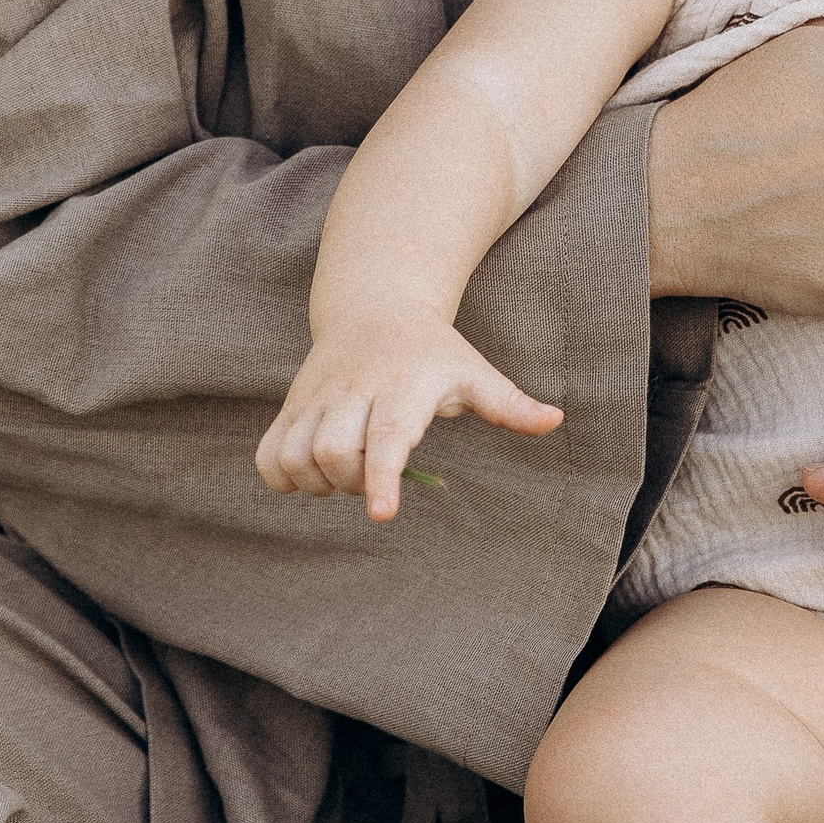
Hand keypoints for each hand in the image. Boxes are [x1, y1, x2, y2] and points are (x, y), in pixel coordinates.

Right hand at [254, 308, 560, 518]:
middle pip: (334, 452)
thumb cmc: (433, 351)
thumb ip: (509, 404)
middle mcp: (353, 390)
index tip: (382, 515)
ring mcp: (316, 398)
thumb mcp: (473, 371)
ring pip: (296, 456)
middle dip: (352, 481)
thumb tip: (555, 421)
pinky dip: (282, 477)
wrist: (375, 307)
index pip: (386, 435)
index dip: (380, 477)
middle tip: (375, 477)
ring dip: (317, 483)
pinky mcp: (291, 406)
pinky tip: (312, 474)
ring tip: (346, 475)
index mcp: (403, 385)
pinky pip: (268, 456)